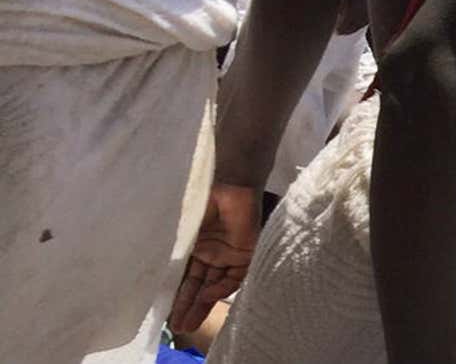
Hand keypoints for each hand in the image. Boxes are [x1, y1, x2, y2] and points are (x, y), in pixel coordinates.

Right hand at [169, 182, 260, 333]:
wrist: (228, 183)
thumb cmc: (202, 200)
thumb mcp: (183, 230)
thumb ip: (175, 251)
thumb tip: (154, 274)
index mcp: (195, 246)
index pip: (185, 276)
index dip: (176, 294)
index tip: (164, 313)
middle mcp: (212, 253)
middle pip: (199, 285)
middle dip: (188, 306)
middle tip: (178, 327)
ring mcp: (228, 253)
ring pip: (215, 285)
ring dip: (203, 304)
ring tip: (188, 324)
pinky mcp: (245, 251)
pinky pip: (234, 276)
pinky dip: (222, 287)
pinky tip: (208, 295)